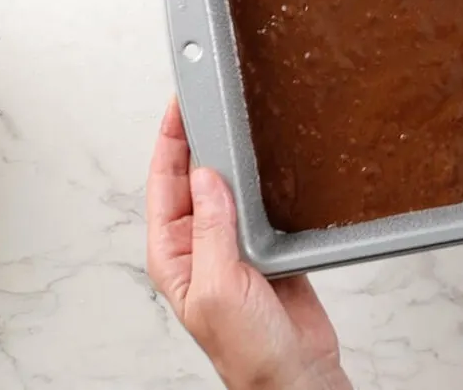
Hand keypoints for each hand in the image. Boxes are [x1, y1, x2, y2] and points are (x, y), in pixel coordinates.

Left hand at [147, 99, 351, 389]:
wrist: (297, 372)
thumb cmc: (248, 350)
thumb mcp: (219, 286)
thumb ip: (212, 229)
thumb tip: (207, 177)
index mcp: (174, 254)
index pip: (165, 183)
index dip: (170, 141)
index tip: (179, 105)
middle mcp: (201, 245)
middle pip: (196, 177)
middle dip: (201, 139)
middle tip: (210, 100)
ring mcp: (235, 245)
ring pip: (231, 187)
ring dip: (236, 158)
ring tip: (240, 122)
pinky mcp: (269, 247)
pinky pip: (264, 203)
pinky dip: (267, 181)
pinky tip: (271, 162)